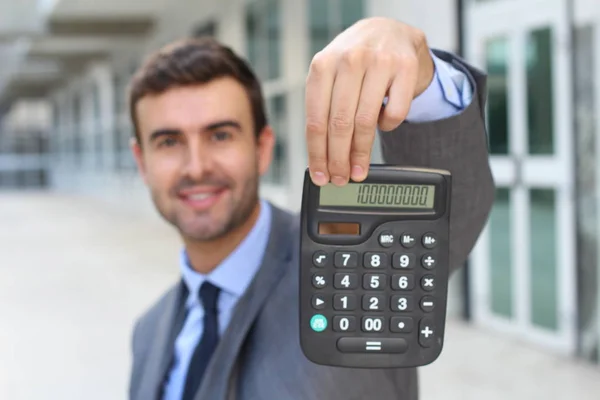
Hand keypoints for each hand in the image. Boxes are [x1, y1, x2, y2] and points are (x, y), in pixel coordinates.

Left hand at [304, 17, 434, 185]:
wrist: (389, 30)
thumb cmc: (355, 60)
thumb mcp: (331, 76)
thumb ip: (324, 109)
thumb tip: (322, 157)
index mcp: (323, 65)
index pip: (315, 120)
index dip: (317, 154)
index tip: (320, 175)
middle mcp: (349, 60)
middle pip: (339, 125)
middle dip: (338, 159)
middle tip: (340, 178)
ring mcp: (379, 62)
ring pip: (366, 123)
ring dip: (361, 154)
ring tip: (358, 169)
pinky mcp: (405, 68)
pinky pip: (394, 114)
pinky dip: (387, 128)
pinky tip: (382, 126)